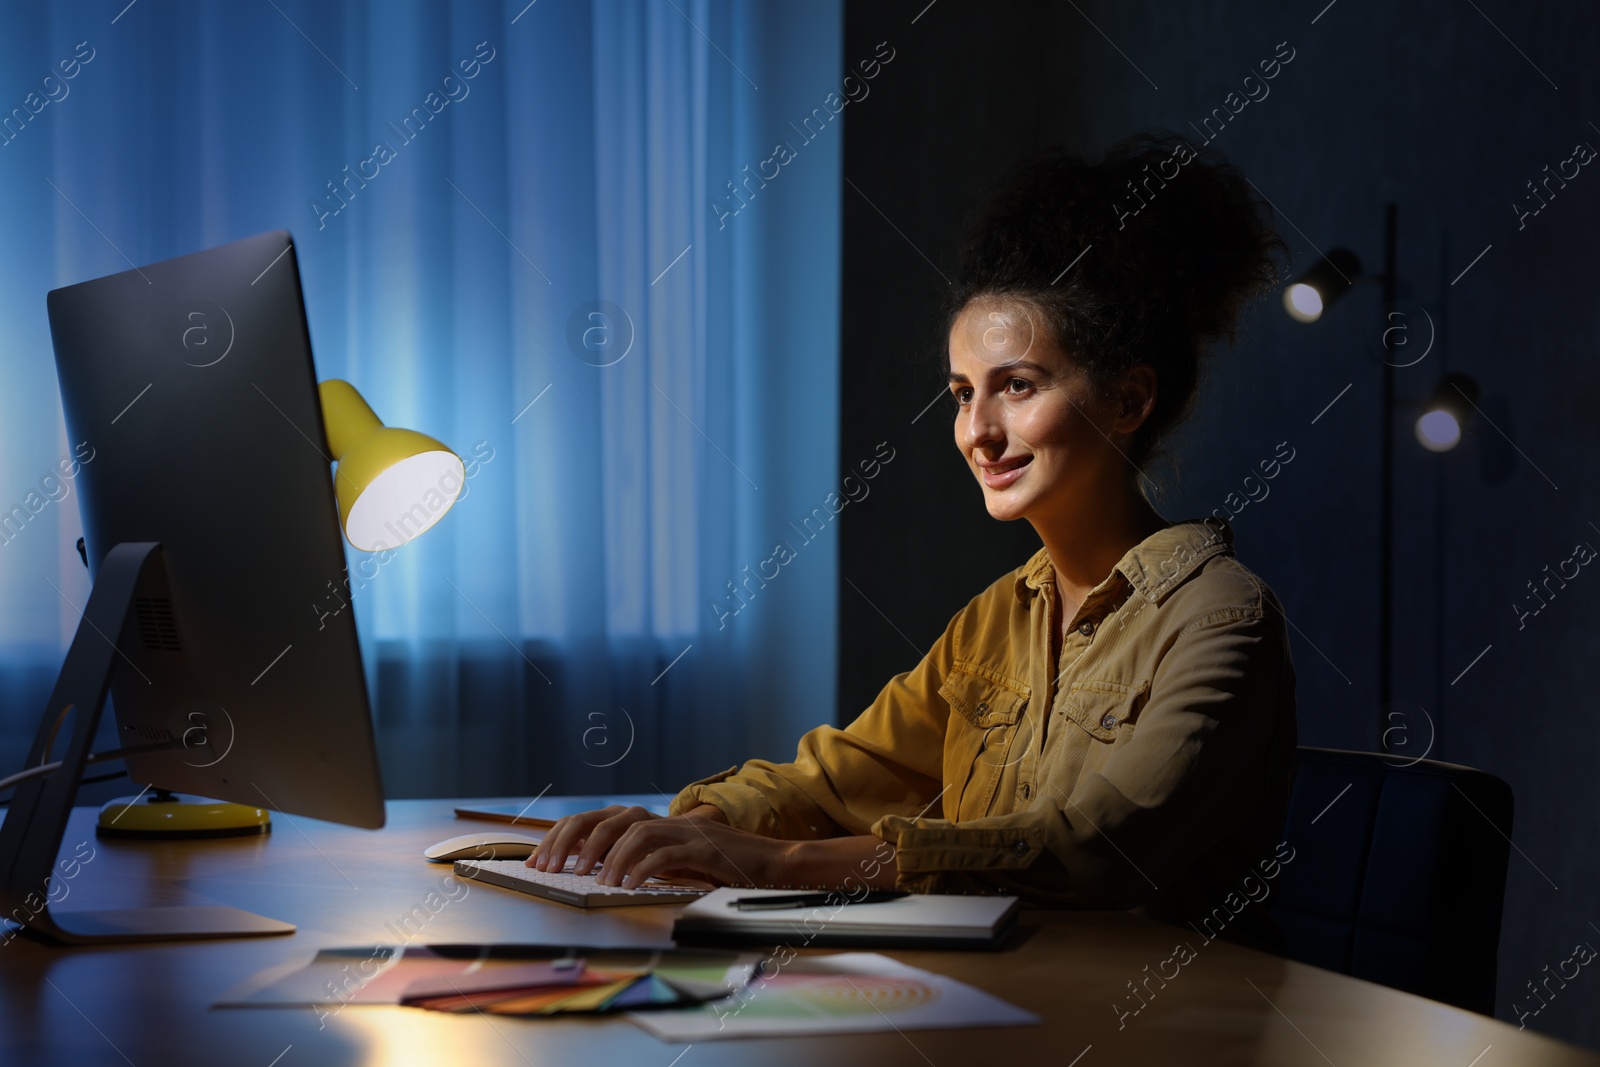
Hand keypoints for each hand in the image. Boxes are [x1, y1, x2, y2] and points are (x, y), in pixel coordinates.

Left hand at [528, 802, 727, 875]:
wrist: (768, 860)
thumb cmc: (717, 865)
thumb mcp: (670, 861)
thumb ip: (639, 861)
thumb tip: (596, 873)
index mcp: (649, 823)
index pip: (593, 820)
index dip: (562, 837)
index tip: (539, 861)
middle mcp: (662, 821)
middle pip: (606, 819)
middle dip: (574, 843)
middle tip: (555, 871)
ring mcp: (683, 831)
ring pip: (634, 831)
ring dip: (609, 857)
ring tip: (597, 882)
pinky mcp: (702, 848)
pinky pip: (664, 854)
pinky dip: (643, 869)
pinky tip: (629, 886)